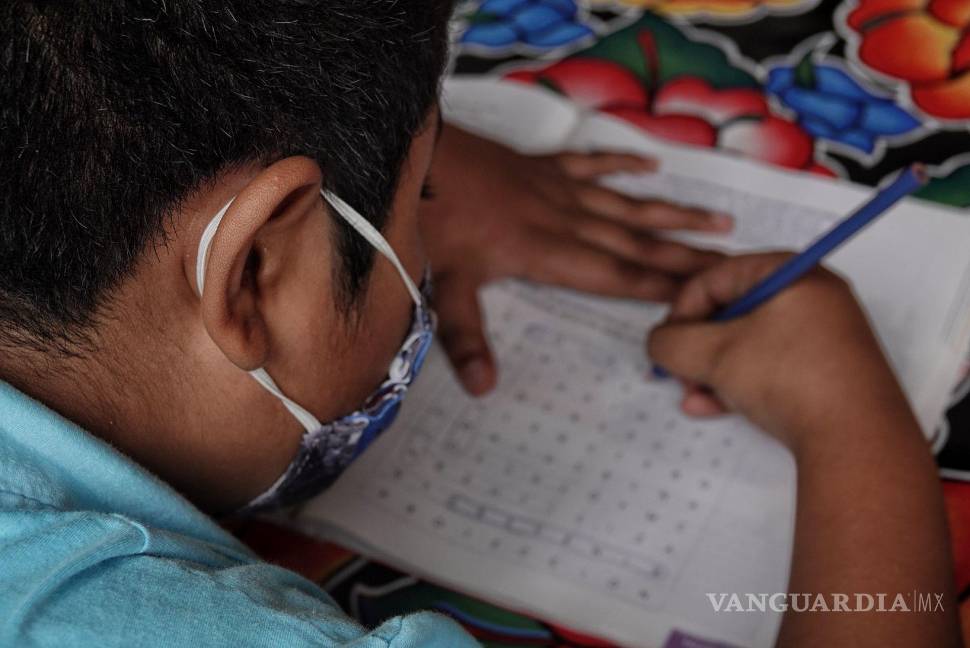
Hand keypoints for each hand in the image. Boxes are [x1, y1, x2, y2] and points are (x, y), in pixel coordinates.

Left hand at [421, 123, 730, 394]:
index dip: (660, 287)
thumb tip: (483, 389)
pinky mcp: (542, 165)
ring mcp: (557, 188)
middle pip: (637, 243)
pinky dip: (624, 165)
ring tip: (720, 222)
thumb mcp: (445, 285)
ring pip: (628, 205)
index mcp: (547, 253)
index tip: (705, 295)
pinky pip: (593, 163)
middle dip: (688, 256)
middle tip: (736, 264)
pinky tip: (651, 166)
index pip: (616, 276)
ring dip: (673, 216)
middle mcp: (565, 219)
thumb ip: (466, 338)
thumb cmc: (429, 220)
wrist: (415, 155)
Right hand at [646, 253, 910, 452]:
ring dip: (712, 371)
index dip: (682, 310)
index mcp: (791, 273)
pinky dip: (739, 384)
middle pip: (731, 311)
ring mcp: (823, 335)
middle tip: (679, 372)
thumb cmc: (794, 381)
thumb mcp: (714, 355)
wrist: (856, 440)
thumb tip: (659, 342)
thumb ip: (671, 342)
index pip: (717, 277)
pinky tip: (714, 408)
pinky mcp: (826, 371)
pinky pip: (770, 367)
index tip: (667, 342)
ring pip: (748, 344)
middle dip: (697, 348)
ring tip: (695, 398)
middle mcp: (812, 297)